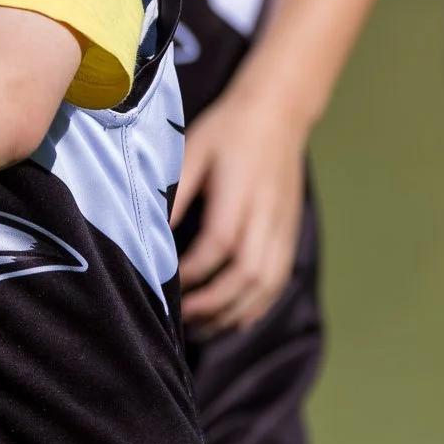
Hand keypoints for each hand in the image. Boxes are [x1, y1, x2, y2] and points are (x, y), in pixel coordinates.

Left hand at [171, 88, 306, 334]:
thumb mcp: (193, 150)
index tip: (166, 285)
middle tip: (179, 318)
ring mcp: (282, 230)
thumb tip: (153, 231)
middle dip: (211, 305)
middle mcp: (265, 218)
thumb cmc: (227, 131)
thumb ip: (176, 191)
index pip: (217, 245)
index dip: (191, 272)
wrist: (278, 115)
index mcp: (239, 195)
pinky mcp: (290, 237)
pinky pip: (277, 283)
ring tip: (200, 328)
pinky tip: (232, 320)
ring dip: (232, 313)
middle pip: (245, 275)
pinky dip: (256, 308)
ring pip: (264, 286)